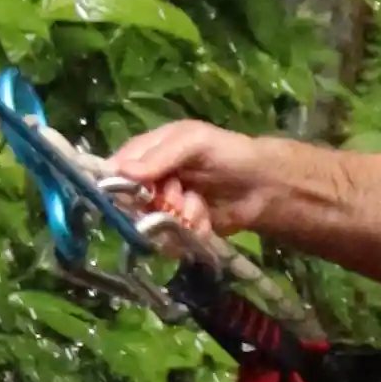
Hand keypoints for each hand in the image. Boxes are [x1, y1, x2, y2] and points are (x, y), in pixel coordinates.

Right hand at [103, 115, 294, 252]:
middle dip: (156, 202)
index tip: (136, 192)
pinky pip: (168, 238)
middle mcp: (151, 178)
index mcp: (149, 150)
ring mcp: (164, 204)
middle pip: (131, 199)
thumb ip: (160, 156)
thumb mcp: (195, 143)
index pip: (116, 167)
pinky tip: (203, 223)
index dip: (120, 182)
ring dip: (175, 218)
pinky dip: (187, 231)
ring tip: (197, 210)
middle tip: (179, 198)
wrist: (264, 187)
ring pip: (149, 221)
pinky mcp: (178, 226)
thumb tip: (122, 171)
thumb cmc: (229, 154)